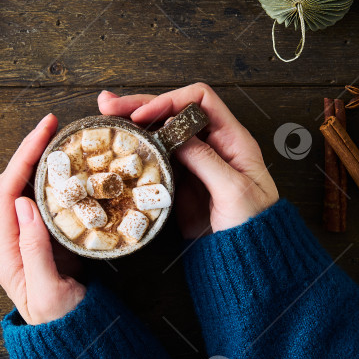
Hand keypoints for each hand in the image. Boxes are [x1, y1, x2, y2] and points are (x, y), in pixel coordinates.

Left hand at [0, 114, 85, 324]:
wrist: (75, 342)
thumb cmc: (60, 322)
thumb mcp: (48, 289)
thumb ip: (35, 247)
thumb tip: (25, 201)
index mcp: (5, 251)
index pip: (7, 192)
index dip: (23, 157)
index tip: (42, 131)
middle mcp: (13, 240)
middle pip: (16, 184)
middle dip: (32, 151)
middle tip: (54, 124)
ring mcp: (31, 239)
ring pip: (33, 190)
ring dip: (46, 163)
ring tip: (64, 139)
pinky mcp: (49, 241)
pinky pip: (51, 203)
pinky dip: (61, 182)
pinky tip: (75, 169)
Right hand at [98, 83, 278, 237]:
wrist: (247, 258)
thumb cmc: (253, 225)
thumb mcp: (234, 190)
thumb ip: (206, 159)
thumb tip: (174, 133)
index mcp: (233, 138)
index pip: (201, 100)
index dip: (170, 101)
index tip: (144, 114)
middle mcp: (211, 144)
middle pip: (174, 112)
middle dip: (141, 105)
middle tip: (109, 105)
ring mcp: (193, 163)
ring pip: (160, 133)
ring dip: (133, 125)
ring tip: (105, 119)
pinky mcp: (179, 181)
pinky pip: (155, 159)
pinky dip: (135, 152)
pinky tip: (116, 148)